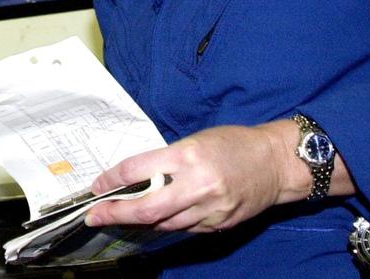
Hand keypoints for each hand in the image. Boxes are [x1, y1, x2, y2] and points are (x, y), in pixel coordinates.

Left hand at [85, 124, 291, 233]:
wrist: (275, 163)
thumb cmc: (233, 144)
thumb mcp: (194, 141)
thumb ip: (165, 161)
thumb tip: (135, 179)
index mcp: (187, 155)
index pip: (137, 170)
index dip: (111, 180)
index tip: (97, 187)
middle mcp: (197, 184)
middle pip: (145, 208)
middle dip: (115, 213)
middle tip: (94, 215)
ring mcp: (209, 208)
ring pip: (162, 223)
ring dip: (137, 222)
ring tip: (119, 217)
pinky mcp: (219, 224)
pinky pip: (183, 228)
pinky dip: (165, 224)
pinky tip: (154, 219)